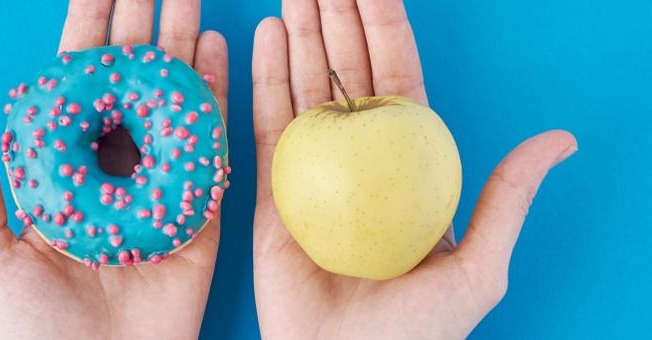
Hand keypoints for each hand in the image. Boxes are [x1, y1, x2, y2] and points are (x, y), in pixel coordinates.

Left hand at [0, 1, 226, 337]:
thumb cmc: (35, 327)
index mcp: (67, 171)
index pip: (78, 89)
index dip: (89, 36)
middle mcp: (117, 169)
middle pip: (134, 86)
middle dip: (145, 30)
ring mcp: (163, 185)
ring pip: (175, 104)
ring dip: (184, 50)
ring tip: (191, 0)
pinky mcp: (202, 210)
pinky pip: (213, 146)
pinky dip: (218, 98)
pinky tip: (217, 54)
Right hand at [251, 1, 576, 338]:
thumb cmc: (418, 331)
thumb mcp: (480, 265)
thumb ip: (508, 197)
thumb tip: (562, 139)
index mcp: (407, 165)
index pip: (396, 79)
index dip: (384, 27)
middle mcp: (358, 160)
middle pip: (346, 75)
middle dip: (335, 20)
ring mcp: (311, 172)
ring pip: (304, 91)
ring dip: (300, 37)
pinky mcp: (272, 194)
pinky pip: (266, 128)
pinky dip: (264, 81)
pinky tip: (268, 37)